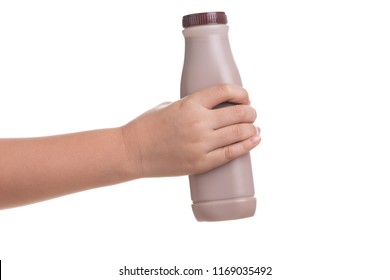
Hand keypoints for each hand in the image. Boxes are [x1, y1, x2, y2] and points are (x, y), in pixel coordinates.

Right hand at [121, 84, 260, 177]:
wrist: (132, 152)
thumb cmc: (148, 126)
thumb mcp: (169, 106)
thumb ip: (192, 106)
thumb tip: (213, 110)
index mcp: (189, 104)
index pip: (225, 91)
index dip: (241, 92)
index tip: (245, 96)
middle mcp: (198, 122)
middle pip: (239, 113)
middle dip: (250, 112)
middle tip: (251, 114)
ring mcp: (201, 144)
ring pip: (240, 132)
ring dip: (252, 128)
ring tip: (254, 128)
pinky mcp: (201, 163)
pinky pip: (231, 153)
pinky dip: (247, 145)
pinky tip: (255, 140)